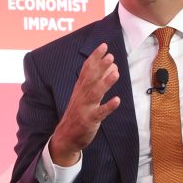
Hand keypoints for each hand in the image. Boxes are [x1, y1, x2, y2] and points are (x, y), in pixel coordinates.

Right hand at [49, 43, 120, 165]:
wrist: (66, 137)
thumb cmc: (78, 114)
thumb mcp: (84, 96)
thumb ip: (96, 82)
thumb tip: (113, 68)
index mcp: (80, 89)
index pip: (87, 69)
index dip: (95, 57)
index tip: (103, 46)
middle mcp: (81, 96)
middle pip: (91, 79)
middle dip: (100, 67)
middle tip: (110, 56)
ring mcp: (85, 108)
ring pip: (95, 93)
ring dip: (105, 83)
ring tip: (116, 73)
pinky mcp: (89, 121)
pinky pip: (99, 113)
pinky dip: (108, 107)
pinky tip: (117, 101)